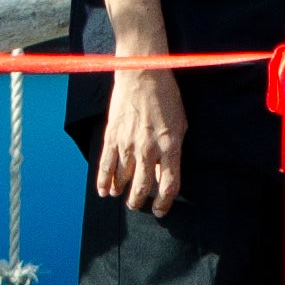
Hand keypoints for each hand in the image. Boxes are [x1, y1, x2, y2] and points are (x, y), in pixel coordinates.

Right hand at [94, 65, 189, 216]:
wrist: (143, 74)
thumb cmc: (166, 97)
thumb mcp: (180, 124)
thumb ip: (174, 152)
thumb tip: (164, 174)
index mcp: (170, 147)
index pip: (169, 185)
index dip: (164, 203)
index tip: (159, 209)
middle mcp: (149, 150)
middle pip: (143, 188)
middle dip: (139, 202)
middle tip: (138, 204)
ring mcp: (128, 145)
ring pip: (123, 180)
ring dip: (122, 192)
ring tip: (122, 196)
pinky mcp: (112, 137)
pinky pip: (106, 166)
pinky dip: (104, 182)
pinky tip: (105, 190)